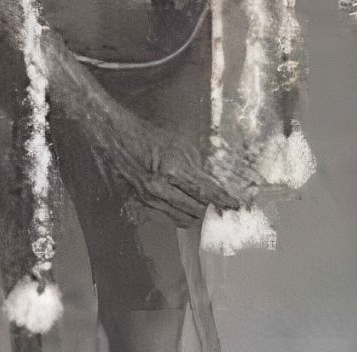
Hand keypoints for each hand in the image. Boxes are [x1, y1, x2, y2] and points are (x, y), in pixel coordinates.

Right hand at [97, 103, 262, 227]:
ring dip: (197, 214)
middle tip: (223, 206)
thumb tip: (220, 178)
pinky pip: (169, 218)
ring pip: (184, 219)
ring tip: (205, 206)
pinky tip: (186, 206)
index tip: (239, 205)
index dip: (225, 200)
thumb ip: (200, 163)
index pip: (206, 192)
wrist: (118, 139)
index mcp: (173, 169)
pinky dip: (181, 214)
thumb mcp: (180, 144)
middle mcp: (161, 188)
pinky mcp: (142, 206)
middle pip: (198, 210)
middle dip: (212, 209)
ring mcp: (150, 200)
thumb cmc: (150, 137)